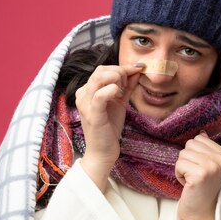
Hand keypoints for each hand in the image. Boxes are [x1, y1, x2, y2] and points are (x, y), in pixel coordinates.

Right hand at [75, 63, 142, 190]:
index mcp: (87, 91)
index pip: (102, 69)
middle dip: (120, 72)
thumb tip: (137, 69)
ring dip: (117, 79)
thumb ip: (127, 86)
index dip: (121, 67)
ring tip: (123, 90)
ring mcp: (86, 104)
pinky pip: (99, 96)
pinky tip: (119, 93)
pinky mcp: (93, 115)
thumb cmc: (109, 127)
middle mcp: (83, 95)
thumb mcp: (119, 102)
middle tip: (129, 84)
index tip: (137, 69)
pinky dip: (111, 90)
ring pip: (99, 78)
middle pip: (100, 70)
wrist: (103, 151)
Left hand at [175, 131, 220, 219]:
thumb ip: (206, 149)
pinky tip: (188, 184)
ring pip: (183, 154)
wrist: (202, 211)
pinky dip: (179, 175)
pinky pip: (179, 164)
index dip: (194, 154)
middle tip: (195, 175)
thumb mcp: (208, 165)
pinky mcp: (200, 175)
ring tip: (191, 180)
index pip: (199, 139)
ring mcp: (211, 166)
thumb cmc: (202, 187)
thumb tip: (202, 132)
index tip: (200, 169)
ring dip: (182, 168)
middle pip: (190, 144)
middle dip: (187, 159)